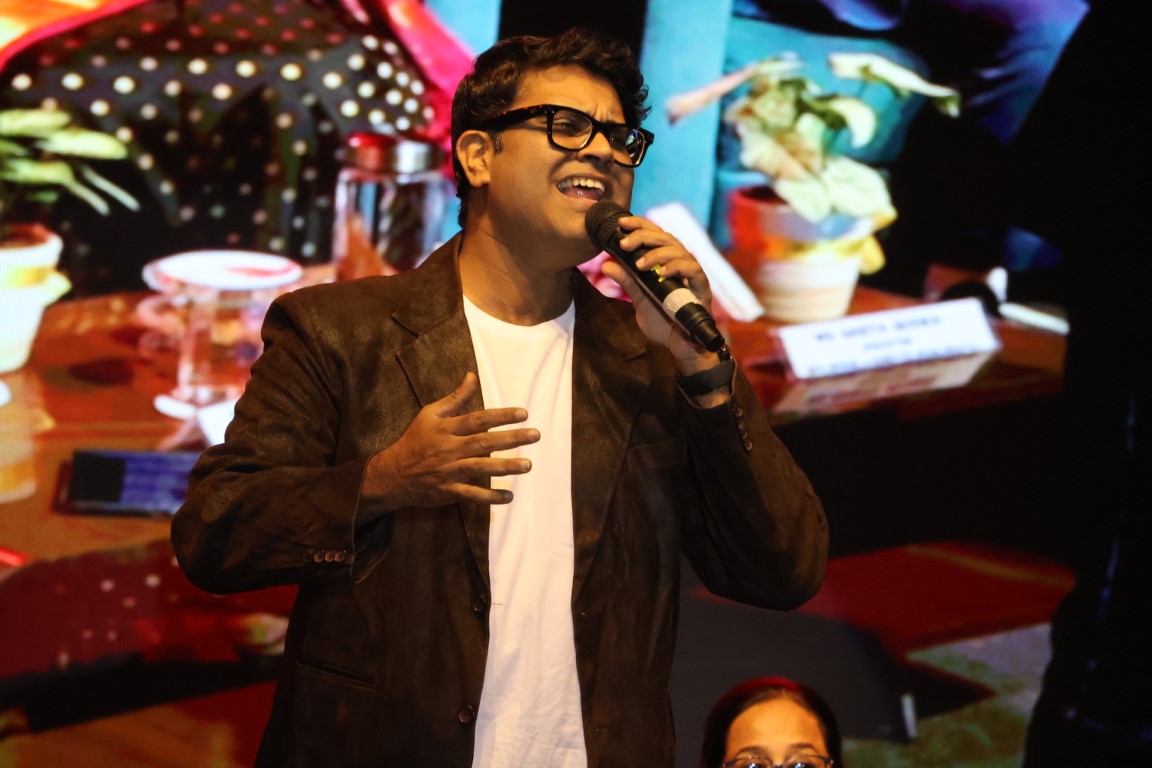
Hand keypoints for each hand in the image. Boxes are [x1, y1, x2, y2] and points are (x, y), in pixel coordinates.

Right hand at [363, 372, 538, 509]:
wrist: (393, 473)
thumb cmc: (415, 440)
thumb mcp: (430, 414)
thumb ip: (455, 398)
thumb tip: (472, 376)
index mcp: (447, 428)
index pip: (478, 419)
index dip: (501, 416)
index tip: (524, 413)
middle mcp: (450, 448)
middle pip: (484, 442)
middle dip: (511, 439)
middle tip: (535, 435)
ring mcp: (449, 470)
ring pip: (480, 467)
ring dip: (505, 468)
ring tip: (528, 465)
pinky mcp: (448, 490)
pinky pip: (471, 494)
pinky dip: (489, 497)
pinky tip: (509, 496)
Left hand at [599, 214, 720, 373]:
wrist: (680, 345)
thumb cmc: (664, 320)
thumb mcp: (640, 299)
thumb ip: (627, 281)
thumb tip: (606, 264)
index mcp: (666, 261)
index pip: (655, 235)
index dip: (640, 225)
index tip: (621, 223)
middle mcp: (680, 263)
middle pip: (665, 237)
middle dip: (644, 236)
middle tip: (625, 242)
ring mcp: (692, 273)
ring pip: (678, 249)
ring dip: (657, 253)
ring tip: (640, 264)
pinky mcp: (701, 285)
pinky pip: (692, 268)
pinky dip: (676, 267)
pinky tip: (662, 273)